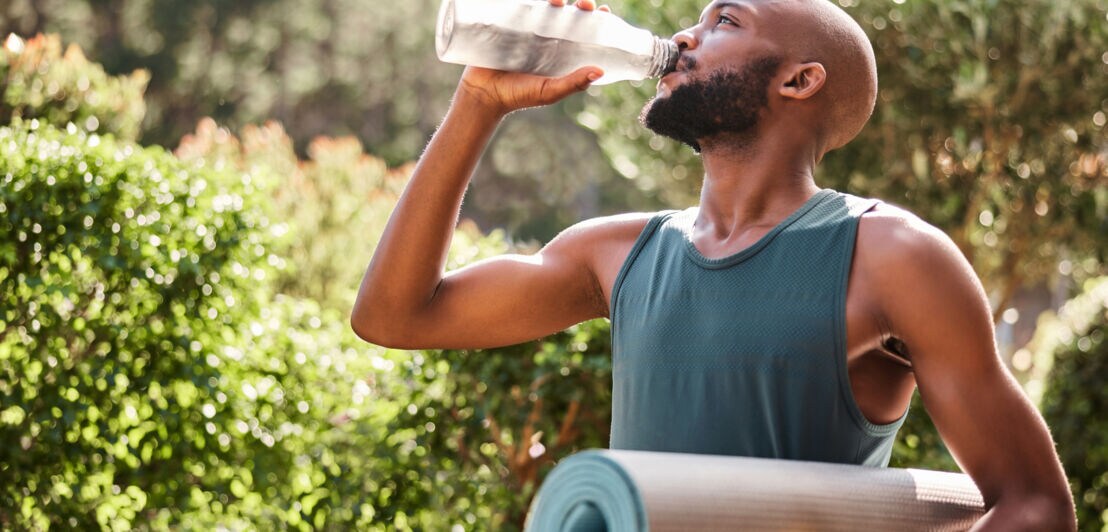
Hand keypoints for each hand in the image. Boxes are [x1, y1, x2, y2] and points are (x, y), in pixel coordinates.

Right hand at [454, 0, 610, 115]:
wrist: (483, 93)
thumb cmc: (519, 96)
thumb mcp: (549, 91)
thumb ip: (573, 83)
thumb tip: (600, 71)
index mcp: (562, 52)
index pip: (583, 32)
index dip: (595, 20)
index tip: (605, 13)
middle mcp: (548, 38)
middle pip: (569, 14)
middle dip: (579, 5)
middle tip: (584, 5)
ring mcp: (529, 29)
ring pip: (547, 7)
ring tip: (558, 1)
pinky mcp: (510, 23)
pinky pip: (521, 6)